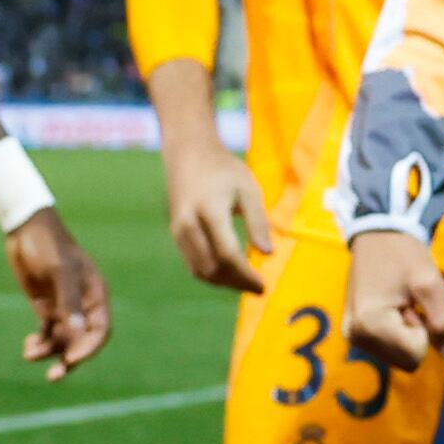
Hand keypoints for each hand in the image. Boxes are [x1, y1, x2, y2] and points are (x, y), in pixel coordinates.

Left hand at [6, 209, 111, 380]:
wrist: (25, 230)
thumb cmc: (48, 246)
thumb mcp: (60, 272)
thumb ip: (68, 301)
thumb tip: (77, 331)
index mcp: (96, 295)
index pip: (100, 330)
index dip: (88, 348)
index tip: (71, 359)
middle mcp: (83, 304)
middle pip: (82, 340)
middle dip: (69, 358)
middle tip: (54, 375)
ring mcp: (64, 306)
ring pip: (62, 339)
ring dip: (49, 351)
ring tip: (30, 353)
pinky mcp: (46, 306)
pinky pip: (47, 331)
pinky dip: (39, 342)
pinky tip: (28, 347)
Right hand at [159, 134, 271, 291]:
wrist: (187, 154)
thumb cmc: (223, 169)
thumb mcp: (248, 188)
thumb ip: (258, 220)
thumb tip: (268, 252)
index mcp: (209, 210)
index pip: (227, 253)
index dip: (245, 274)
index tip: (263, 285)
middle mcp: (188, 224)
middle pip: (211, 267)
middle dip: (236, 283)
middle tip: (258, 289)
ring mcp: (178, 231)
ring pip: (199, 270)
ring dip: (224, 282)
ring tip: (247, 284)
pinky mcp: (175, 234)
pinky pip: (192, 263)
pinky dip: (211, 274)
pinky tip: (230, 274)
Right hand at [345, 227, 443, 368]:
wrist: (377, 235)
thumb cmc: (404, 255)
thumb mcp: (431, 284)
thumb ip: (443, 322)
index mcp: (370, 325)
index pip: (415, 356)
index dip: (425, 331)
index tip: (414, 303)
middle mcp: (355, 337)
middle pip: (405, 361)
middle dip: (415, 335)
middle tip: (408, 303)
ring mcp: (352, 336)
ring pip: (397, 357)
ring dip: (406, 334)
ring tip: (400, 303)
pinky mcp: (353, 333)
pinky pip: (387, 348)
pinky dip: (396, 332)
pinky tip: (391, 307)